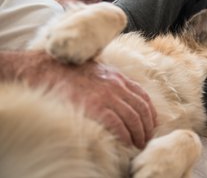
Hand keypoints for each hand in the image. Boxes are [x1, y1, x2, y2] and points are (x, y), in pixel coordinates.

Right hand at [3, 50, 156, 148]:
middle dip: (147, 126)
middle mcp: (116, 86)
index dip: (150, 112)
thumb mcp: (98, 70)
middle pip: (141, 109)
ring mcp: (106, 96)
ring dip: (138, 133)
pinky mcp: (95, 107)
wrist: (47, 69)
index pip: (143, 96)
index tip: (151, 123)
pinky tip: (126, 142)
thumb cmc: (71, 72)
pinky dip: (125, 135)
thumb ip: (112, 81)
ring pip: (132, 118)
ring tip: (138, 144)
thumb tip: (121, 96)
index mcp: (118, 77)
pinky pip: (117, 124)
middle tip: (146, 138)